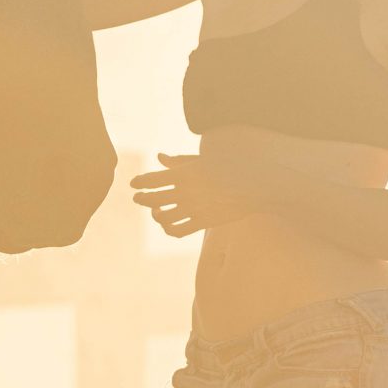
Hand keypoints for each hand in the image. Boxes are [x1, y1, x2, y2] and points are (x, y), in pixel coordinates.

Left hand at [129, 149, 285, 236]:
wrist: (254, 185)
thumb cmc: (229, 166)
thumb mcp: (203, 159)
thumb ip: (178, 161)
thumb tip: (159, 157)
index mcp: (184, 174)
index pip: (152, 180)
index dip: (139, 182)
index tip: (133, 183)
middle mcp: (185, 192)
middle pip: (152, 198)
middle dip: (141, 198)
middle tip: (137, 197)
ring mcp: (193, 209)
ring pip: (162, 217)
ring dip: (155, 215)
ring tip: (155, 211)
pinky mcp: (202, 222)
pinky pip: (177, 230)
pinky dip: (168, 228)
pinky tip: (168, 223)